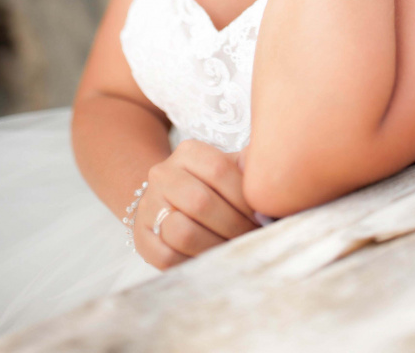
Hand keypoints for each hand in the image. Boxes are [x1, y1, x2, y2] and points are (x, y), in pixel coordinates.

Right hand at [134, 140, 258, 269]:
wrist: (167, 201)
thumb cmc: (210, 186)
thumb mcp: (228, 168)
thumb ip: (248, 168)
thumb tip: (273, 173)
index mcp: (188, 152)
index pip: (219, 170)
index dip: (244, 198)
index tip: (263, 217)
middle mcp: (163, 174)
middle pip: (201, 202)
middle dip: (234, 226)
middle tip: (253, 239)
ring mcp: (148, 205)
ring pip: (182, 232)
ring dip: (215, 246)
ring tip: (235, 250)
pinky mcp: (141, 238)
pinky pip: (168, 256)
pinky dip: (194, 262)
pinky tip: (212, 259)